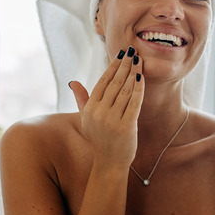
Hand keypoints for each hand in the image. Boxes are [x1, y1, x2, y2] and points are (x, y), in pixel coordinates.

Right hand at [68, 47, 143, 165]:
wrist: (110, 162)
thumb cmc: (99, 138)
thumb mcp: (86, 118)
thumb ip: (81, 99)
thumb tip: (72, 82)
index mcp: (90, 109)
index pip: (103, 82)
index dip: (112, 66)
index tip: (121, 54)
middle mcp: (99, 113)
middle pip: (115, 83)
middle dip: (125, 65)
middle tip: (133, 51)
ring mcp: (113, 120)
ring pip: (125, 90)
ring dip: (133, 73)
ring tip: (139, 60)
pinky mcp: (126, 126)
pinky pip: (134, 103)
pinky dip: (138, 89)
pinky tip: (141, 77)